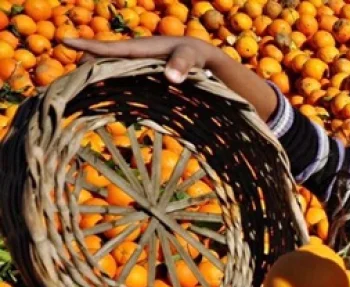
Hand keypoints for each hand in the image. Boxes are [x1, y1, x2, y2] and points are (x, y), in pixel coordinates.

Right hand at [62, 36, 219, 83]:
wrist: (199, 56)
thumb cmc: (194, 54)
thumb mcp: (190, 58)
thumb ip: (182, 65)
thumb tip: (172, 78)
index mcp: (137, 48)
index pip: (108, 47)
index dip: (87, 46)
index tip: (64, 40)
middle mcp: (130, 54)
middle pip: (99, 59)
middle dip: (83, 68)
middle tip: (66, 85)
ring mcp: (132, 64)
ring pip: (105, 69)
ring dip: (91, 78)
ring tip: (75, 94)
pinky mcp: (136, 73)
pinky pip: (116, 77)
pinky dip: (104, 84)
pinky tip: (97, 98)